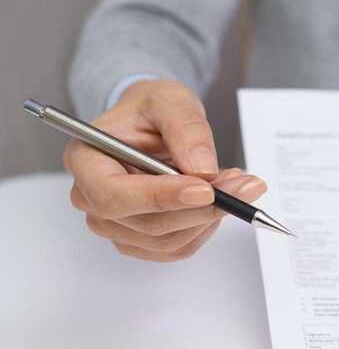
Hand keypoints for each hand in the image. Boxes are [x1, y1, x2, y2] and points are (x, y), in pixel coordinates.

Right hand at [63, 79, 266, 261]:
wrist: (154, 124)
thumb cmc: (152, 110)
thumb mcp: (171, 101)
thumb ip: (186, 128)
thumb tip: (201, 168)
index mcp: (85, 161)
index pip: (114, 196)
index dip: (161, 198)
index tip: (206, 190)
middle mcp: (91, 199)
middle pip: (148, 224)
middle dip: (204, 208)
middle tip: (244, 185)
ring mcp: (115, 225)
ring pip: (169, 241)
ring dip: (211, 217)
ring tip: (235, 184)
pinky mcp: (140, 240)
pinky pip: (179, 247)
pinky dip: (207, 226)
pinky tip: (220, 200)